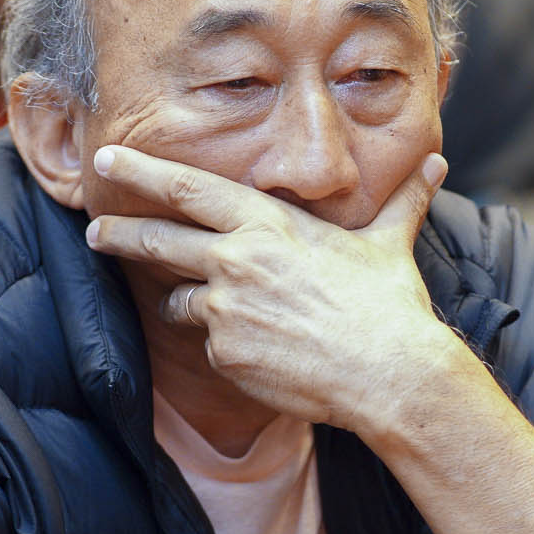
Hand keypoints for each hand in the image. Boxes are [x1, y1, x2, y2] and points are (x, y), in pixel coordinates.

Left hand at [84, 145, 456, 431]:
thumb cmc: (390, 305)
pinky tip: (267, 354)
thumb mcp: (391, 244)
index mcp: (265, 223)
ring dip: (194, 305)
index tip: (107, 159)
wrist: (389, 374)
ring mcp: (223, 310)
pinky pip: (212, 347)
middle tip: (94, 230)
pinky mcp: (225, 354)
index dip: (140, 172)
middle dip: (117, 234)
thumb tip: (440, 165)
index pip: (186, 188)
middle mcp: (233, 260)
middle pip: (155, 240)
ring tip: (233, 316)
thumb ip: (404, 201)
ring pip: (182, 301)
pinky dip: (230, 347)